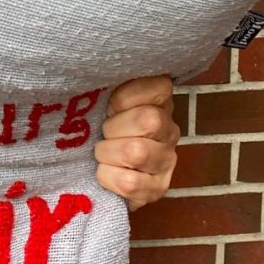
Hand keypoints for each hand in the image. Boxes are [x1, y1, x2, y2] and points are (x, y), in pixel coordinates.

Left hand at [94, 74, 179, 211]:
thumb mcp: (104, 100)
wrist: (99, 171)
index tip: (111, 106)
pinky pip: (129, 183)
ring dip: (107, 153)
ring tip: (102, 154)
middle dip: (114, 127)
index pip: (157, 88)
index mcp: (160, 101)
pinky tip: (106, 173)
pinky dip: (108, 177)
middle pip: (148, 120)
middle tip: (103, 133)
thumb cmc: (98, 127)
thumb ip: (109, 86)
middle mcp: (170, 130)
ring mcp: (167, 161)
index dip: (124, 98)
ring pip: (137, 152)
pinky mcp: (157, 189)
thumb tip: (92, 75)